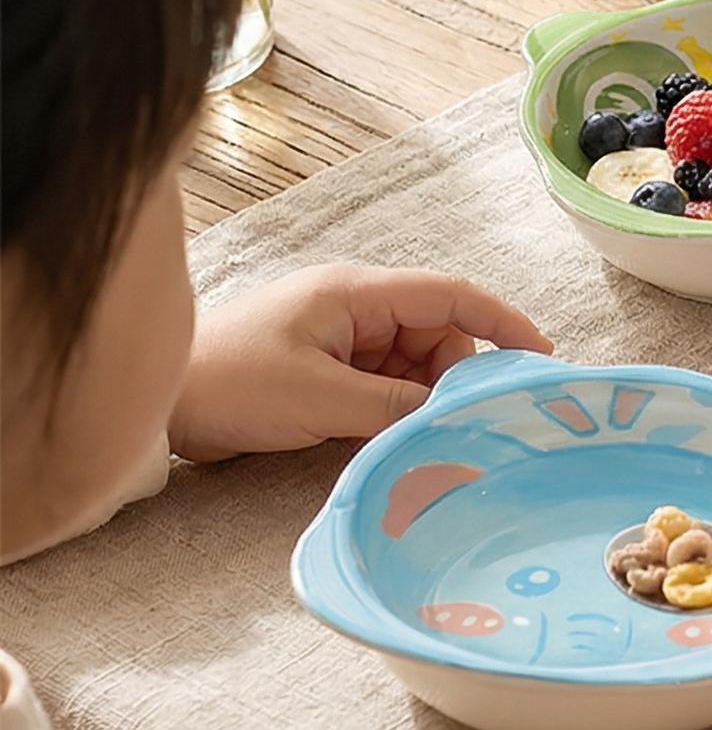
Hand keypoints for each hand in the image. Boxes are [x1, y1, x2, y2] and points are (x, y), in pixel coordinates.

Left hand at [167, 264, 554, 464]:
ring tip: (422, 435)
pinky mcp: (326, 368)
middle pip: (438, 333)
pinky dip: (399, 407)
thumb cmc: (228, 384)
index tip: (541, 356)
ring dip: (424, 397)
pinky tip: (397, 435)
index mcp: (356, 293)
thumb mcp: (317, 400)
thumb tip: (454, 419)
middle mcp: (355, 307)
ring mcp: (340, 337)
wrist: (153, 405)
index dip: (502, 321)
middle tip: (466, 423)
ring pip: (414, 362)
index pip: (450, 295)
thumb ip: (393, 407)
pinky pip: (384, 382)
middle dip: (458, 375)